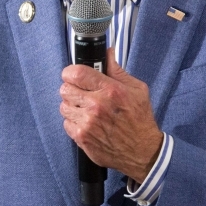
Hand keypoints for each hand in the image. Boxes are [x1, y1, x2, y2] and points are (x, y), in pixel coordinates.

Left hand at [60, 51, 163, 182]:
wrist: (142, 151)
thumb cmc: (140, 119)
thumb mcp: (137, 90)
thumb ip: (118, 71)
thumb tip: (107, 53)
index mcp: (110, 90)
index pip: (77, 73)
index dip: (70, 72)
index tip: (72, 74)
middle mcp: (96, 106)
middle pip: (65, 89)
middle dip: (71, 88)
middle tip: (80, 92)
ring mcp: (87, 123)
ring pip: (63, 106)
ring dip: (72, 106)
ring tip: (85, 109)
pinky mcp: (82, 138)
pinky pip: (66, 123)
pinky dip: (73, 122)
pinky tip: (86, 122)